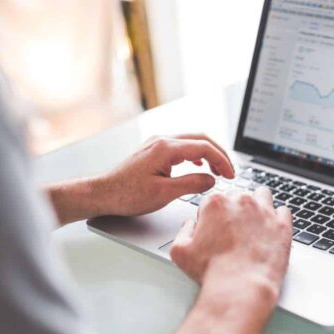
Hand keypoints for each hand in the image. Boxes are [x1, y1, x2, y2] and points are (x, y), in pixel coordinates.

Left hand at [93, 133, 234, 216]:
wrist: (103, 193)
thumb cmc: (127, 194)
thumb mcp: (165, 194)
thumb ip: (192, 184)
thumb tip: (211, 179)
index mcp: (166, 148)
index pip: (204, 147)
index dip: (222, 160)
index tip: (231, 175)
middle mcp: (162, 141)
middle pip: (201, 139)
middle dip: (219, 154)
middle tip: (230, 171)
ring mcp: (157, 144)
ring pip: (192, 141)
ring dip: (208, 154)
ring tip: (218, 170)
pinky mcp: (154, 151)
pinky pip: (181, 147)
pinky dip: (196, 155)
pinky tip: (199, 165)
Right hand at [170, 187, 291, 299]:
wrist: (240, 287)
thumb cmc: (212, 271)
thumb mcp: (180, 251)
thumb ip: (184, 230)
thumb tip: (191, 224)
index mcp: (216, 203)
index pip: (213, 201)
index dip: (212, 217)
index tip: (214, 230)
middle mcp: (241, 202)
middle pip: (238, 197)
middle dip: (234, 210)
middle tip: (233, 231)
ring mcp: (265, 211)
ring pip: (262, 196)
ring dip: (257, 205)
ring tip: (254, 224)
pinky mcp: (283, 225)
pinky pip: (283, 211)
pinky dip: (278, 218)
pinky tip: (271, 230)